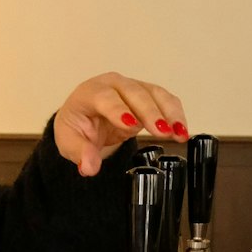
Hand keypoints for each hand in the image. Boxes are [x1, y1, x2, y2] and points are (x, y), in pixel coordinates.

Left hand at [51, 73, 187, 176]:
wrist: (85, 118)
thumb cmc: (77, 126)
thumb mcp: (69, 142)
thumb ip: (80, 153)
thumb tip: (89, 167)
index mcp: (89, 93)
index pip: (105, 98)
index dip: (118, 110)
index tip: (132, 125)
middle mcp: (113, 84)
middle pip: (135, 93)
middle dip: (151, 112)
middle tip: (163, 132)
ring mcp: (133, 87)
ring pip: (155, 94)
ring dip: (170, 113)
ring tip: (180, 133)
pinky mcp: (148, 95)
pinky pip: (165, 101)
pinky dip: (176, 114)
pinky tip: (182, 131)